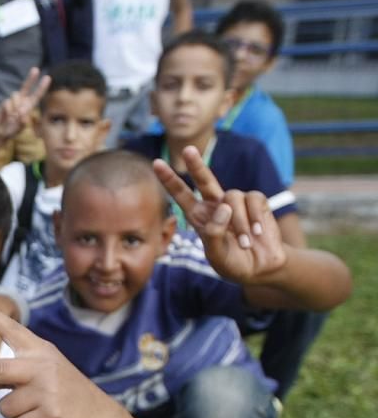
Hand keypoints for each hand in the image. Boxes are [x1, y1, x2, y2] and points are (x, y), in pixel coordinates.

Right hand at [0, 67, 50, 141]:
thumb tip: (20, 111)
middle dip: (31, 78)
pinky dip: (9, 111)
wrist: (0, 132)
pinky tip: (8, 117)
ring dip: (16, 107)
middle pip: (26, 87)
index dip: (41, 87)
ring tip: (14, 118)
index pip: (36, 95)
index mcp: (29, 106)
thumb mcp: (20, 127)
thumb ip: (22, 120)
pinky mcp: (4, 103)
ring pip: (16, 96)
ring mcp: (12, 101)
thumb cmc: (13, 129)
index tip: (48, 78)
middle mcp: (21, 100)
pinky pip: (8, 103)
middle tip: (35, 70)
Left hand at [0, 296, 124, 417]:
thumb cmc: (65, 393)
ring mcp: (47, 391)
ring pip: (3, 407)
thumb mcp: (41, 373)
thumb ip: (9, 374)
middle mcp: (42, 366)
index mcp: (39, 351)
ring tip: (37, 410)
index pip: (11, 330)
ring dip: (13, 414)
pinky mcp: (51, 416)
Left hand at [154, 150, 286, 284]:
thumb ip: (214, 234)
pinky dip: (255, 218)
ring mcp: (235, 203)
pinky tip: (258, 233)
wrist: (261, 267)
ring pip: (233, 197)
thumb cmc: (233, 263)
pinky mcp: (256, 202)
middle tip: (188, 150)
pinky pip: (253, 200)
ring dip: (240, 223)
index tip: (156, 163)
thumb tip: (223, 206)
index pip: (181, 195)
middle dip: (196, 165)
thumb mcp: (216, 255)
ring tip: (245, 242)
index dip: (169, 180)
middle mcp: (215, 205)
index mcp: (199, 217)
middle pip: (204, 180)